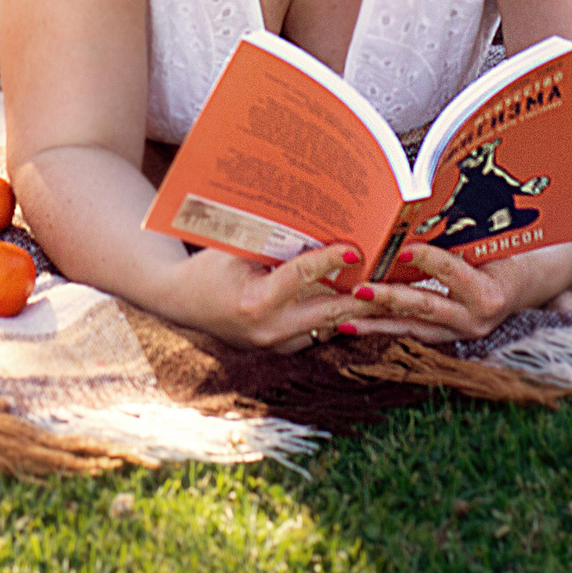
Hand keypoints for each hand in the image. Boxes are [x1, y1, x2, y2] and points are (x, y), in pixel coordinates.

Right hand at [172, 242, 372, 352]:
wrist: (180, 302)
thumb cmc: (207, 268)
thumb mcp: (234, 249)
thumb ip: (271, 241)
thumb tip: (315, 223)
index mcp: (254, 303)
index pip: (301, 276)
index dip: (330, 260)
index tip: (356, 249)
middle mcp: (268, 331)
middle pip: (328, 312)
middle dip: (362, 296)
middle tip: (391, 279)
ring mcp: (275, 346)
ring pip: (328, 326)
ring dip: (355, 308)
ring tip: (385, 289)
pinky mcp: (280, 350)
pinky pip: (317, 331)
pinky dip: (337, 315)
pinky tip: (359, 300)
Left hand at [338, 241, 541, 342]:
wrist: (522, 286)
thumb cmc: (503, 256)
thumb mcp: (488, 245)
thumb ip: (458, 239)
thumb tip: (418, 213)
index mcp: (489, 293)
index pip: (453, 274)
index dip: (430, 260)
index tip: (403, 250)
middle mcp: (475, 320)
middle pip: (426, 306)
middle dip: (390, 298)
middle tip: (360, 290)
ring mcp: (459, 333)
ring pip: (411, 327)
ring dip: (376, 322)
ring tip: (344, 318)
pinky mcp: (446, 338)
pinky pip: (410, 332)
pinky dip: (381, 327)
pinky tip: (353, 325)